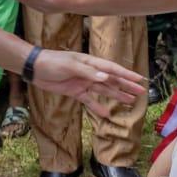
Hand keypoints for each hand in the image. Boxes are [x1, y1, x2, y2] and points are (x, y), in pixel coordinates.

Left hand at [29, 50, 145, 118]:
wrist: (35, 68)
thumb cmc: (53, 62)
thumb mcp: (71, 66)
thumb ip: (88, 73)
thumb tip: (106, 78)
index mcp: (91, 63)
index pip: (112, 69)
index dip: (126, 74)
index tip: (139, 79)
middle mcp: (90, 73)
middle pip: (112, 80)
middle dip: (126, 86)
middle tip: (141, 92)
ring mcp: (84, 83)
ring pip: (104, 90)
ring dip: (117, 95)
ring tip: (130, 101)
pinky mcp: (75, 91)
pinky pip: (89, 101)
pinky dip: (97, 107)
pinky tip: (106, 114)